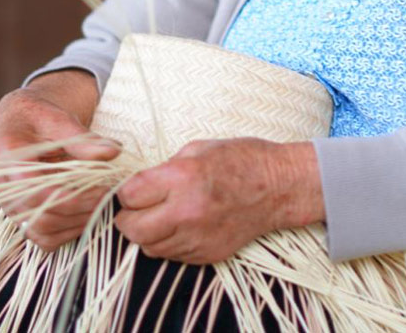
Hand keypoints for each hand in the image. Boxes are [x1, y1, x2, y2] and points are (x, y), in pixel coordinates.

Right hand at [0, 70, 118, 250]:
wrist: (23, 121)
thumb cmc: (39, 116)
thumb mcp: (60, 118)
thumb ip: (83, 138)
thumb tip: (111, 152)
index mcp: (8, 157)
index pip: (33, 189)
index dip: (70, 195)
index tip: (101, 189)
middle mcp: (3, 186)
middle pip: (38, 215)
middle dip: (78, 209)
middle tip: (107, 195)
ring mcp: (11, 204)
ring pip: (40, 231)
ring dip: (74, 223)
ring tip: (100, 204)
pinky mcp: (22, 215)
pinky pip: (42, 238)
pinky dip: (67, 232)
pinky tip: (86, 213)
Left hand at [114, 138, 322, 263]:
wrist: (279, 187)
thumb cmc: (241, 160)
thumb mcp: (198, 149)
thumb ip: (164, 169)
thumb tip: (140, 185)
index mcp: (182, 178)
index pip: (129, 196)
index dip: (125, 191)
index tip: (133, 188)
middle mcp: (187, 212)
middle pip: (131, 228)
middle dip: (128, 216)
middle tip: (138, 206)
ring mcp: (198, 238)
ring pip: (148, 247)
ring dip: (147, 233)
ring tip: (161, 216)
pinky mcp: (208, 255)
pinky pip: (172, 256)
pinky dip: (169, 243)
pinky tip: (181, 226)